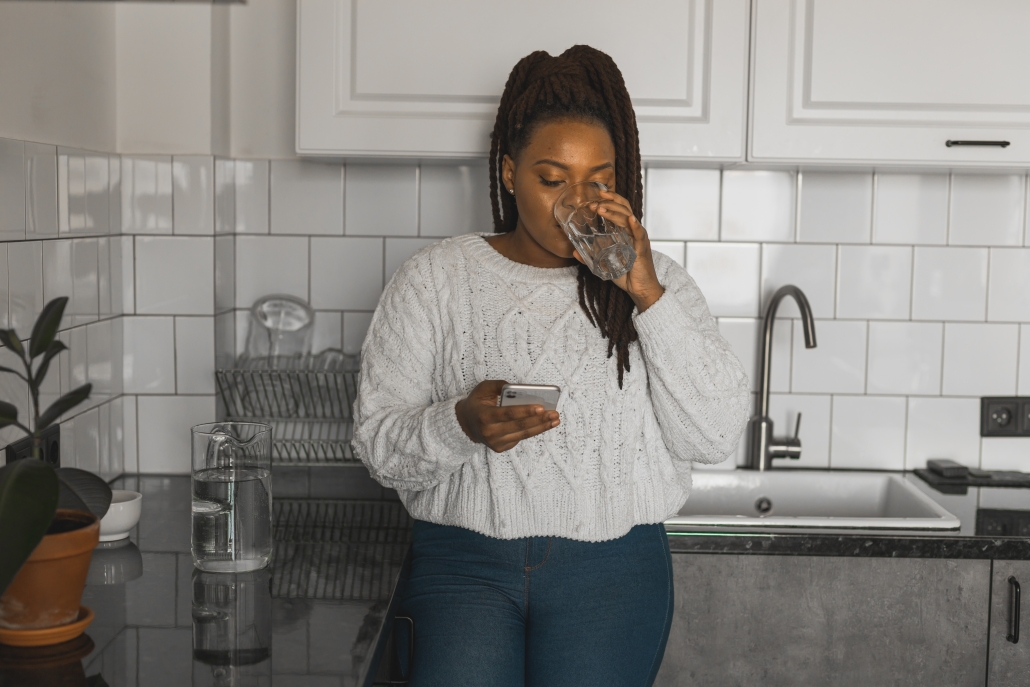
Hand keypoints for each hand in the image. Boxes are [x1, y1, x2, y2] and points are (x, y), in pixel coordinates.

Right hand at [455, 380, 559, 452]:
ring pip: (523, 435)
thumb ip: (499, 385)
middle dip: (539, 420)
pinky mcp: (500, 448)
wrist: (465, 424)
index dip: (525, 411)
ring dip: (541, 427)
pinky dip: (534, 431)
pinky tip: (545, 424)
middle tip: (554, 413)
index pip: (508, 414)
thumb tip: (518, 389)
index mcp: (484, 416)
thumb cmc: (477, 403)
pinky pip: (520, 438)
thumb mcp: (483, 389)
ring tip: (555, 420)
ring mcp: (495, 443)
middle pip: (519, 426)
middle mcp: (489, 432)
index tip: (541, 407)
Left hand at [573, 190, 664, 311]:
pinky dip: (635, 226)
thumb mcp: (604, 265)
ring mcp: (639, 239)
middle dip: (609, 202)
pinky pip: (640, 235)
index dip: (609, 201)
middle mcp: (634, 232)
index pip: (620, 209)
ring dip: (615, 212)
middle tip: (594, 202)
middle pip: (625, 209)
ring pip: (629, 219)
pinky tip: (630, 220)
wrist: (640, 289)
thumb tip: (574, 252)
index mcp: (626, 232)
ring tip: (601, 209)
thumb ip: (590, 258)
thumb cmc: (626, 275)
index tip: (596, 197)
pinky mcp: (642, 249)